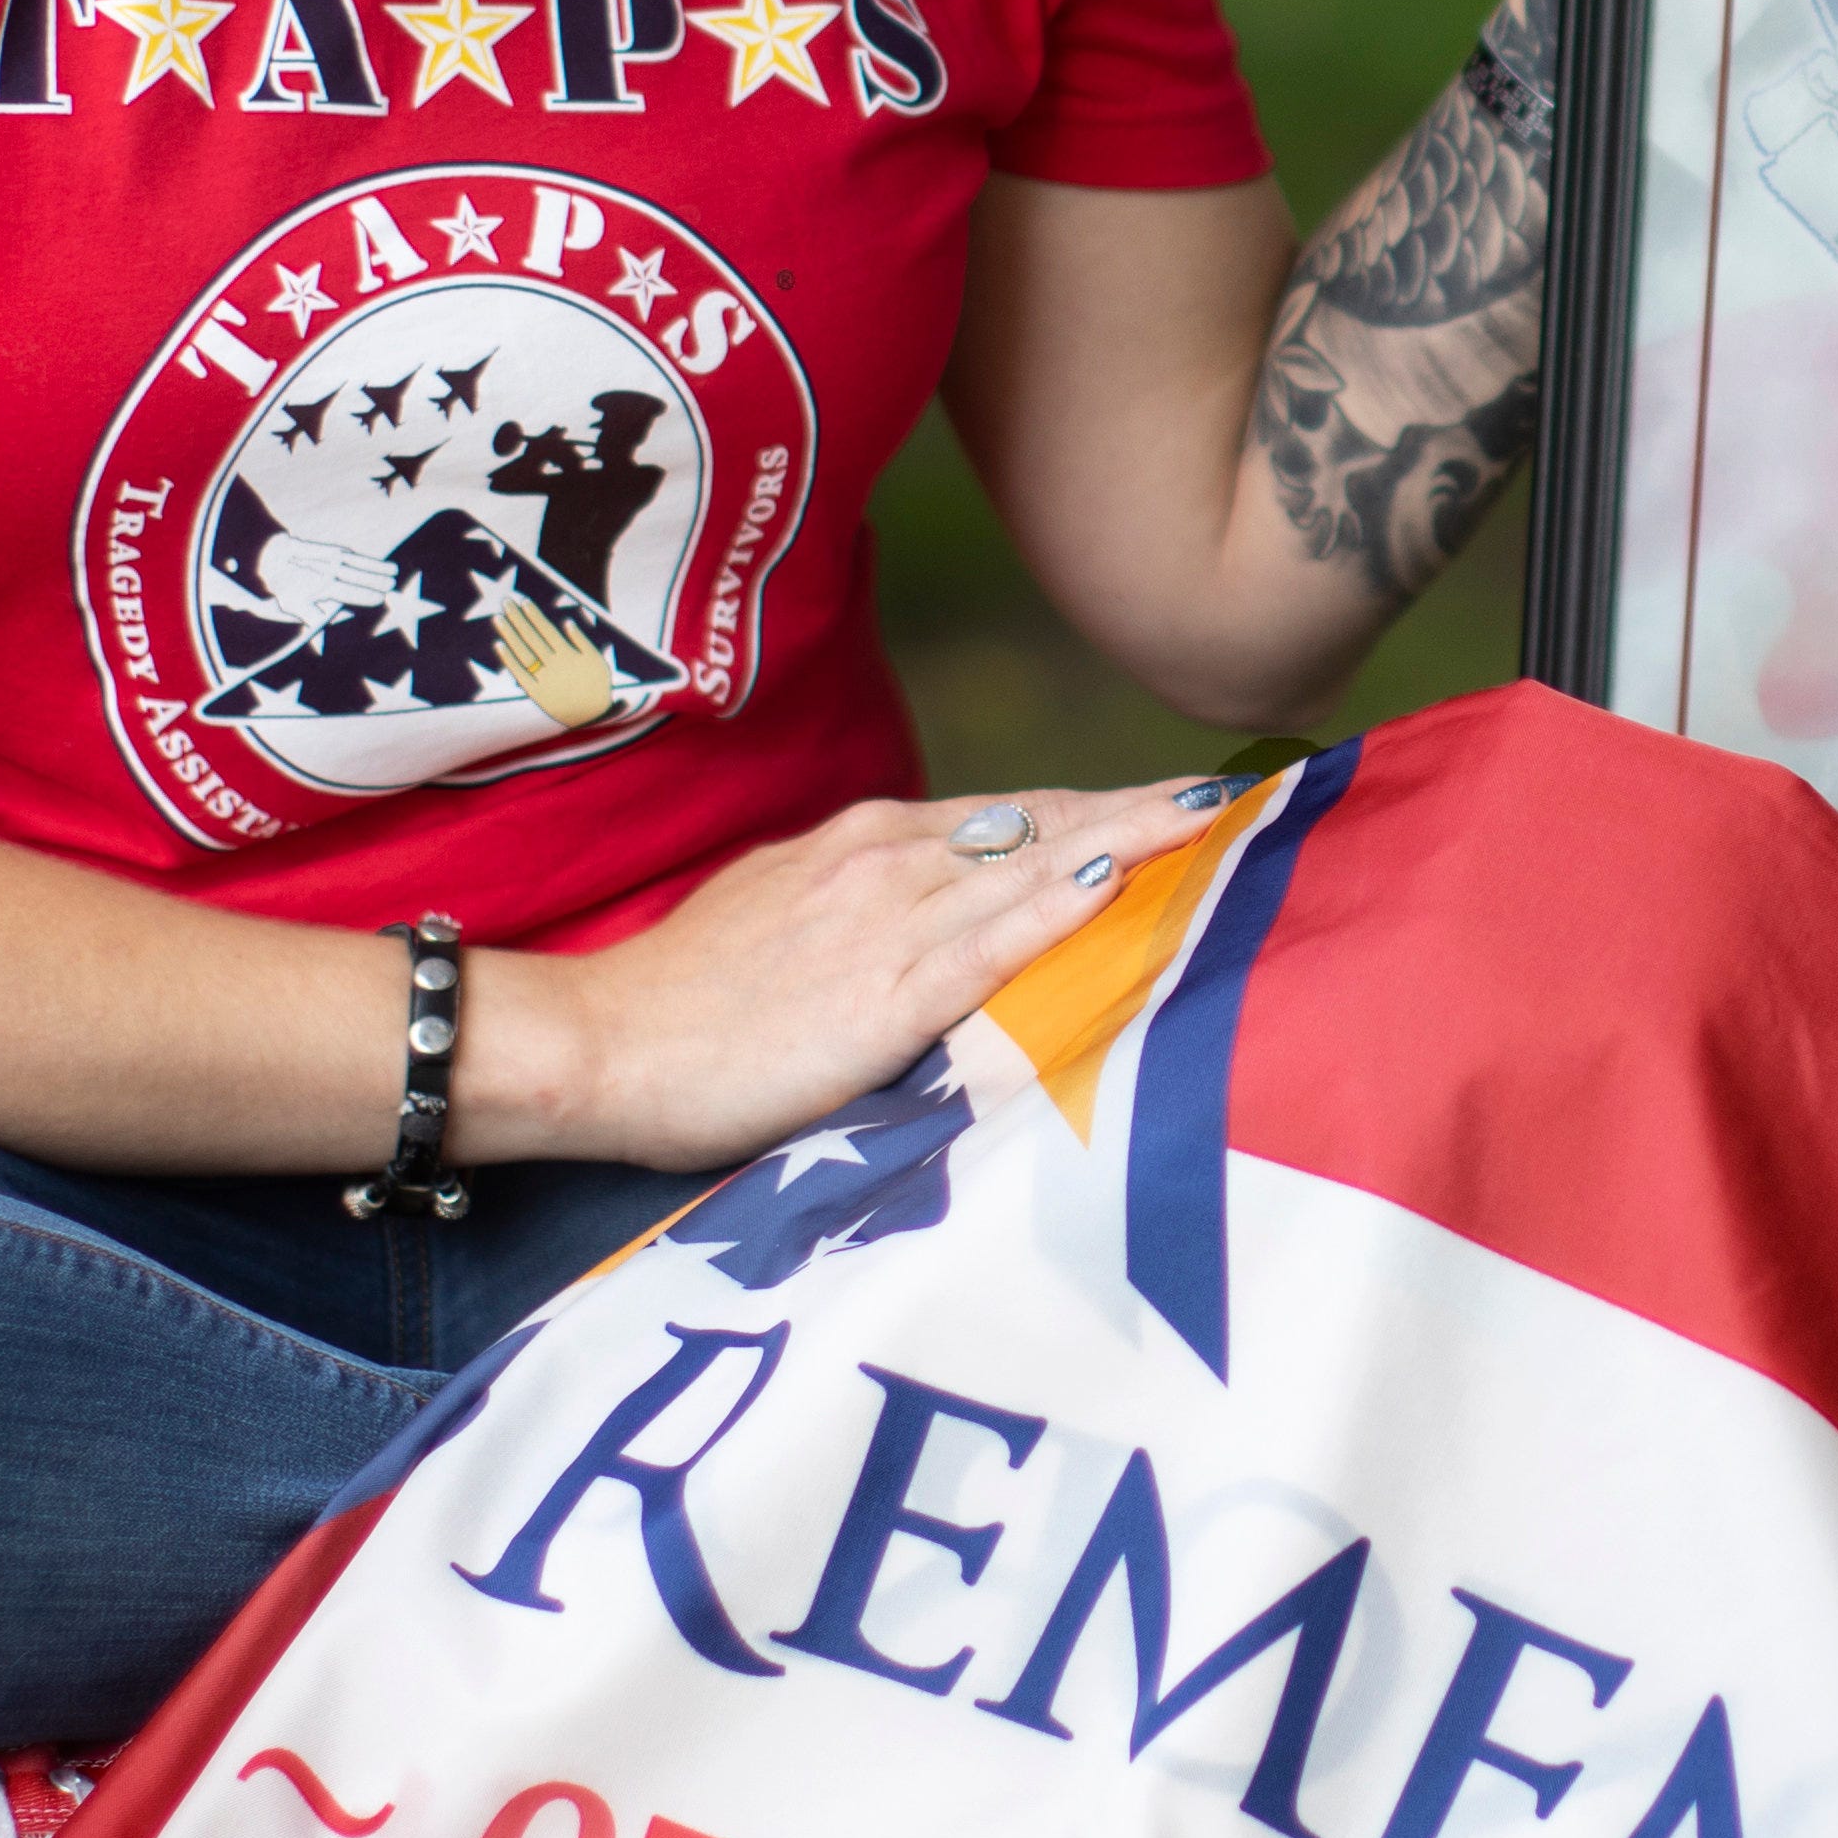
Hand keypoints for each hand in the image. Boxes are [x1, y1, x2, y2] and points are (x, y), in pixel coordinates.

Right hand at [486, 778, 1230, 1171]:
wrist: (603, 1043)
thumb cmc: (686, 1008)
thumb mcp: (788, 930)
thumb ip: (870, 917)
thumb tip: (937, 923)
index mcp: (867, 845)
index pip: (1016, 817)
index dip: (1103, 808)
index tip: (1180, 799)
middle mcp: (888, 860)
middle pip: (1045, 823)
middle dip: (1143, 809)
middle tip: (1234, 794)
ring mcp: (888, 919)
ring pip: (1034, 863)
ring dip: (1131, 841)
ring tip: (1215, 823)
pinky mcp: (883, 990)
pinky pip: (990, 941)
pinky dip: (1057, 909)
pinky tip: (1115, 886)